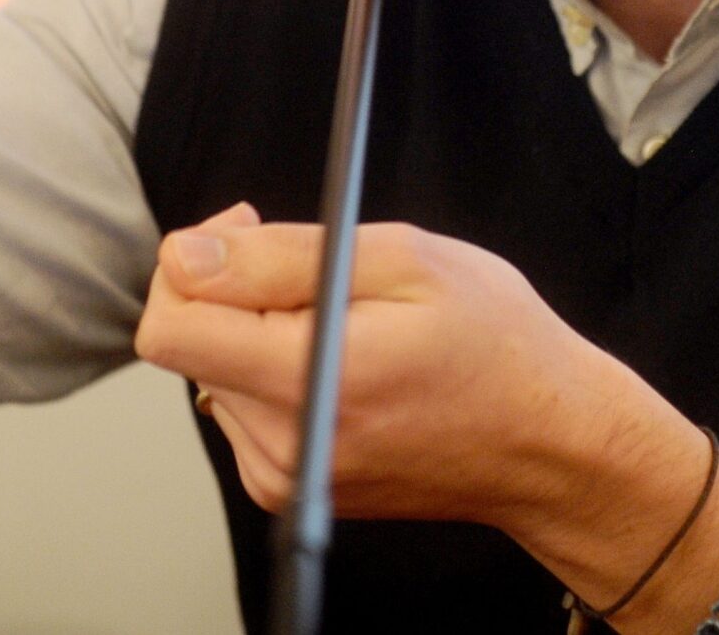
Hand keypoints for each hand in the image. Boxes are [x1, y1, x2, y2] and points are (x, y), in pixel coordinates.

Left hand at [135, 213, 642, 532]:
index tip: (247, 231)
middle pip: (190, 345)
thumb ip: (280, 256)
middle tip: (315, 264)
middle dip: (236, 289)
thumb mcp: (405, 259)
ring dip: (258, 331)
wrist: (548, 441)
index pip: (171, 326)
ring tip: (347, 319)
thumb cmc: (497, 345)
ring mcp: (284, 476)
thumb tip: (187, 254)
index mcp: (308, 381)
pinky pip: (245, 409)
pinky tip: (344, 360)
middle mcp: (284, 444)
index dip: (195, 261)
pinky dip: (275, 371)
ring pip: (215, 372)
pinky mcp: (291, 487)